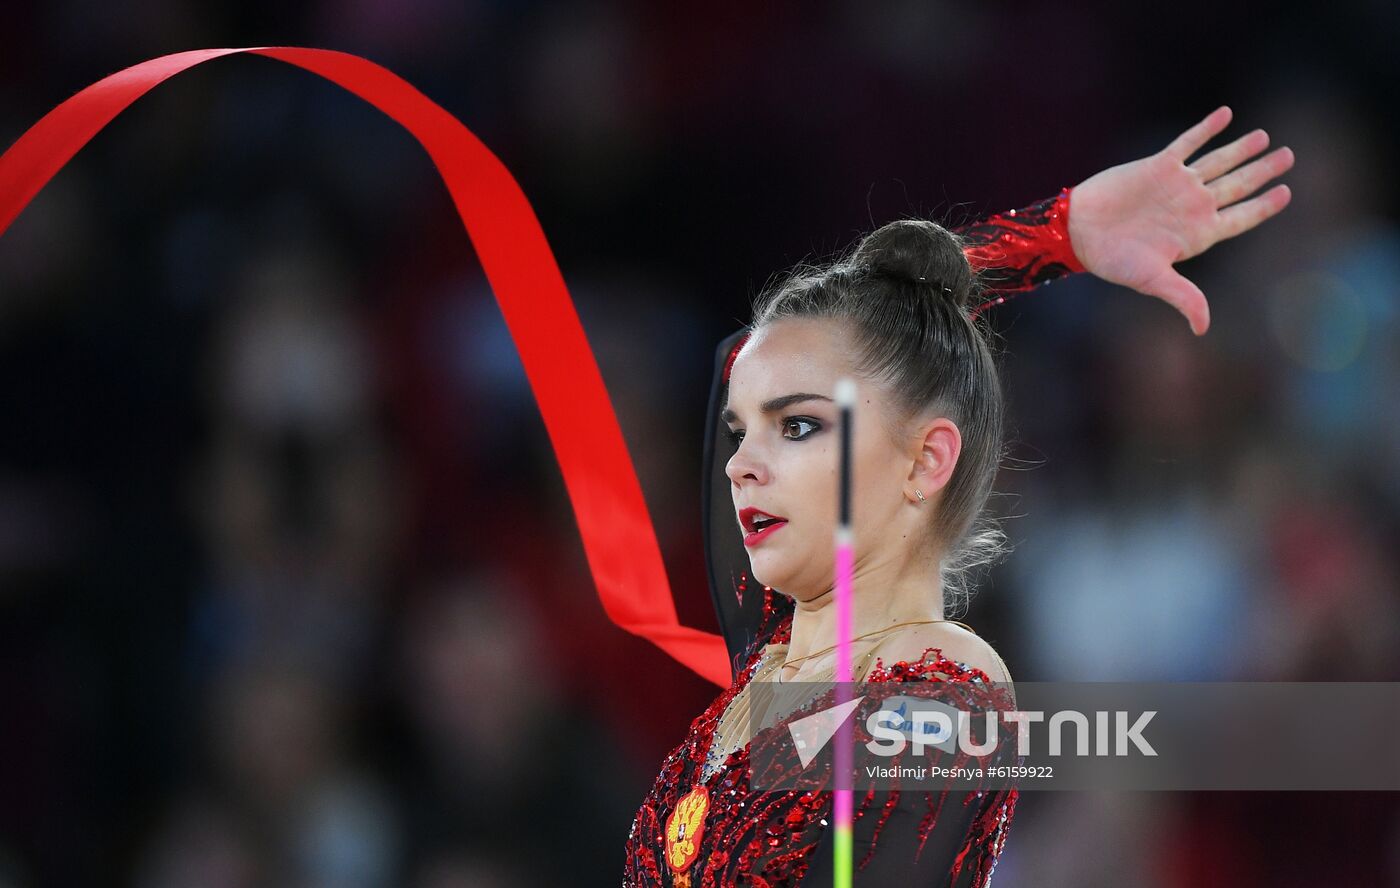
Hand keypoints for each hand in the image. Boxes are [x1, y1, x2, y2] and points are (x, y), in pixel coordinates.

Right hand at [1067, 106, 1294, 335]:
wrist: (1079, 232)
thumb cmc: (1114, 261)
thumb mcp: (1153, 280)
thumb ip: (1184, 297)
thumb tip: (1203, 329)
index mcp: (1198, 234)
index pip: (1241, 218)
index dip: (1264, 206)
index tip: (1286, 193)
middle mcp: (1192, 206)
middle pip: (1237, 185)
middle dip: (1263, 170)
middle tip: (1288, 156)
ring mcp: (1177, 184)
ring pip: (1218, 162)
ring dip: (1242, 149)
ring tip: (1264, 137)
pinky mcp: (1158, 166)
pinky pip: (1188, 143)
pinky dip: (1207, 129)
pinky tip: (1226, 114)